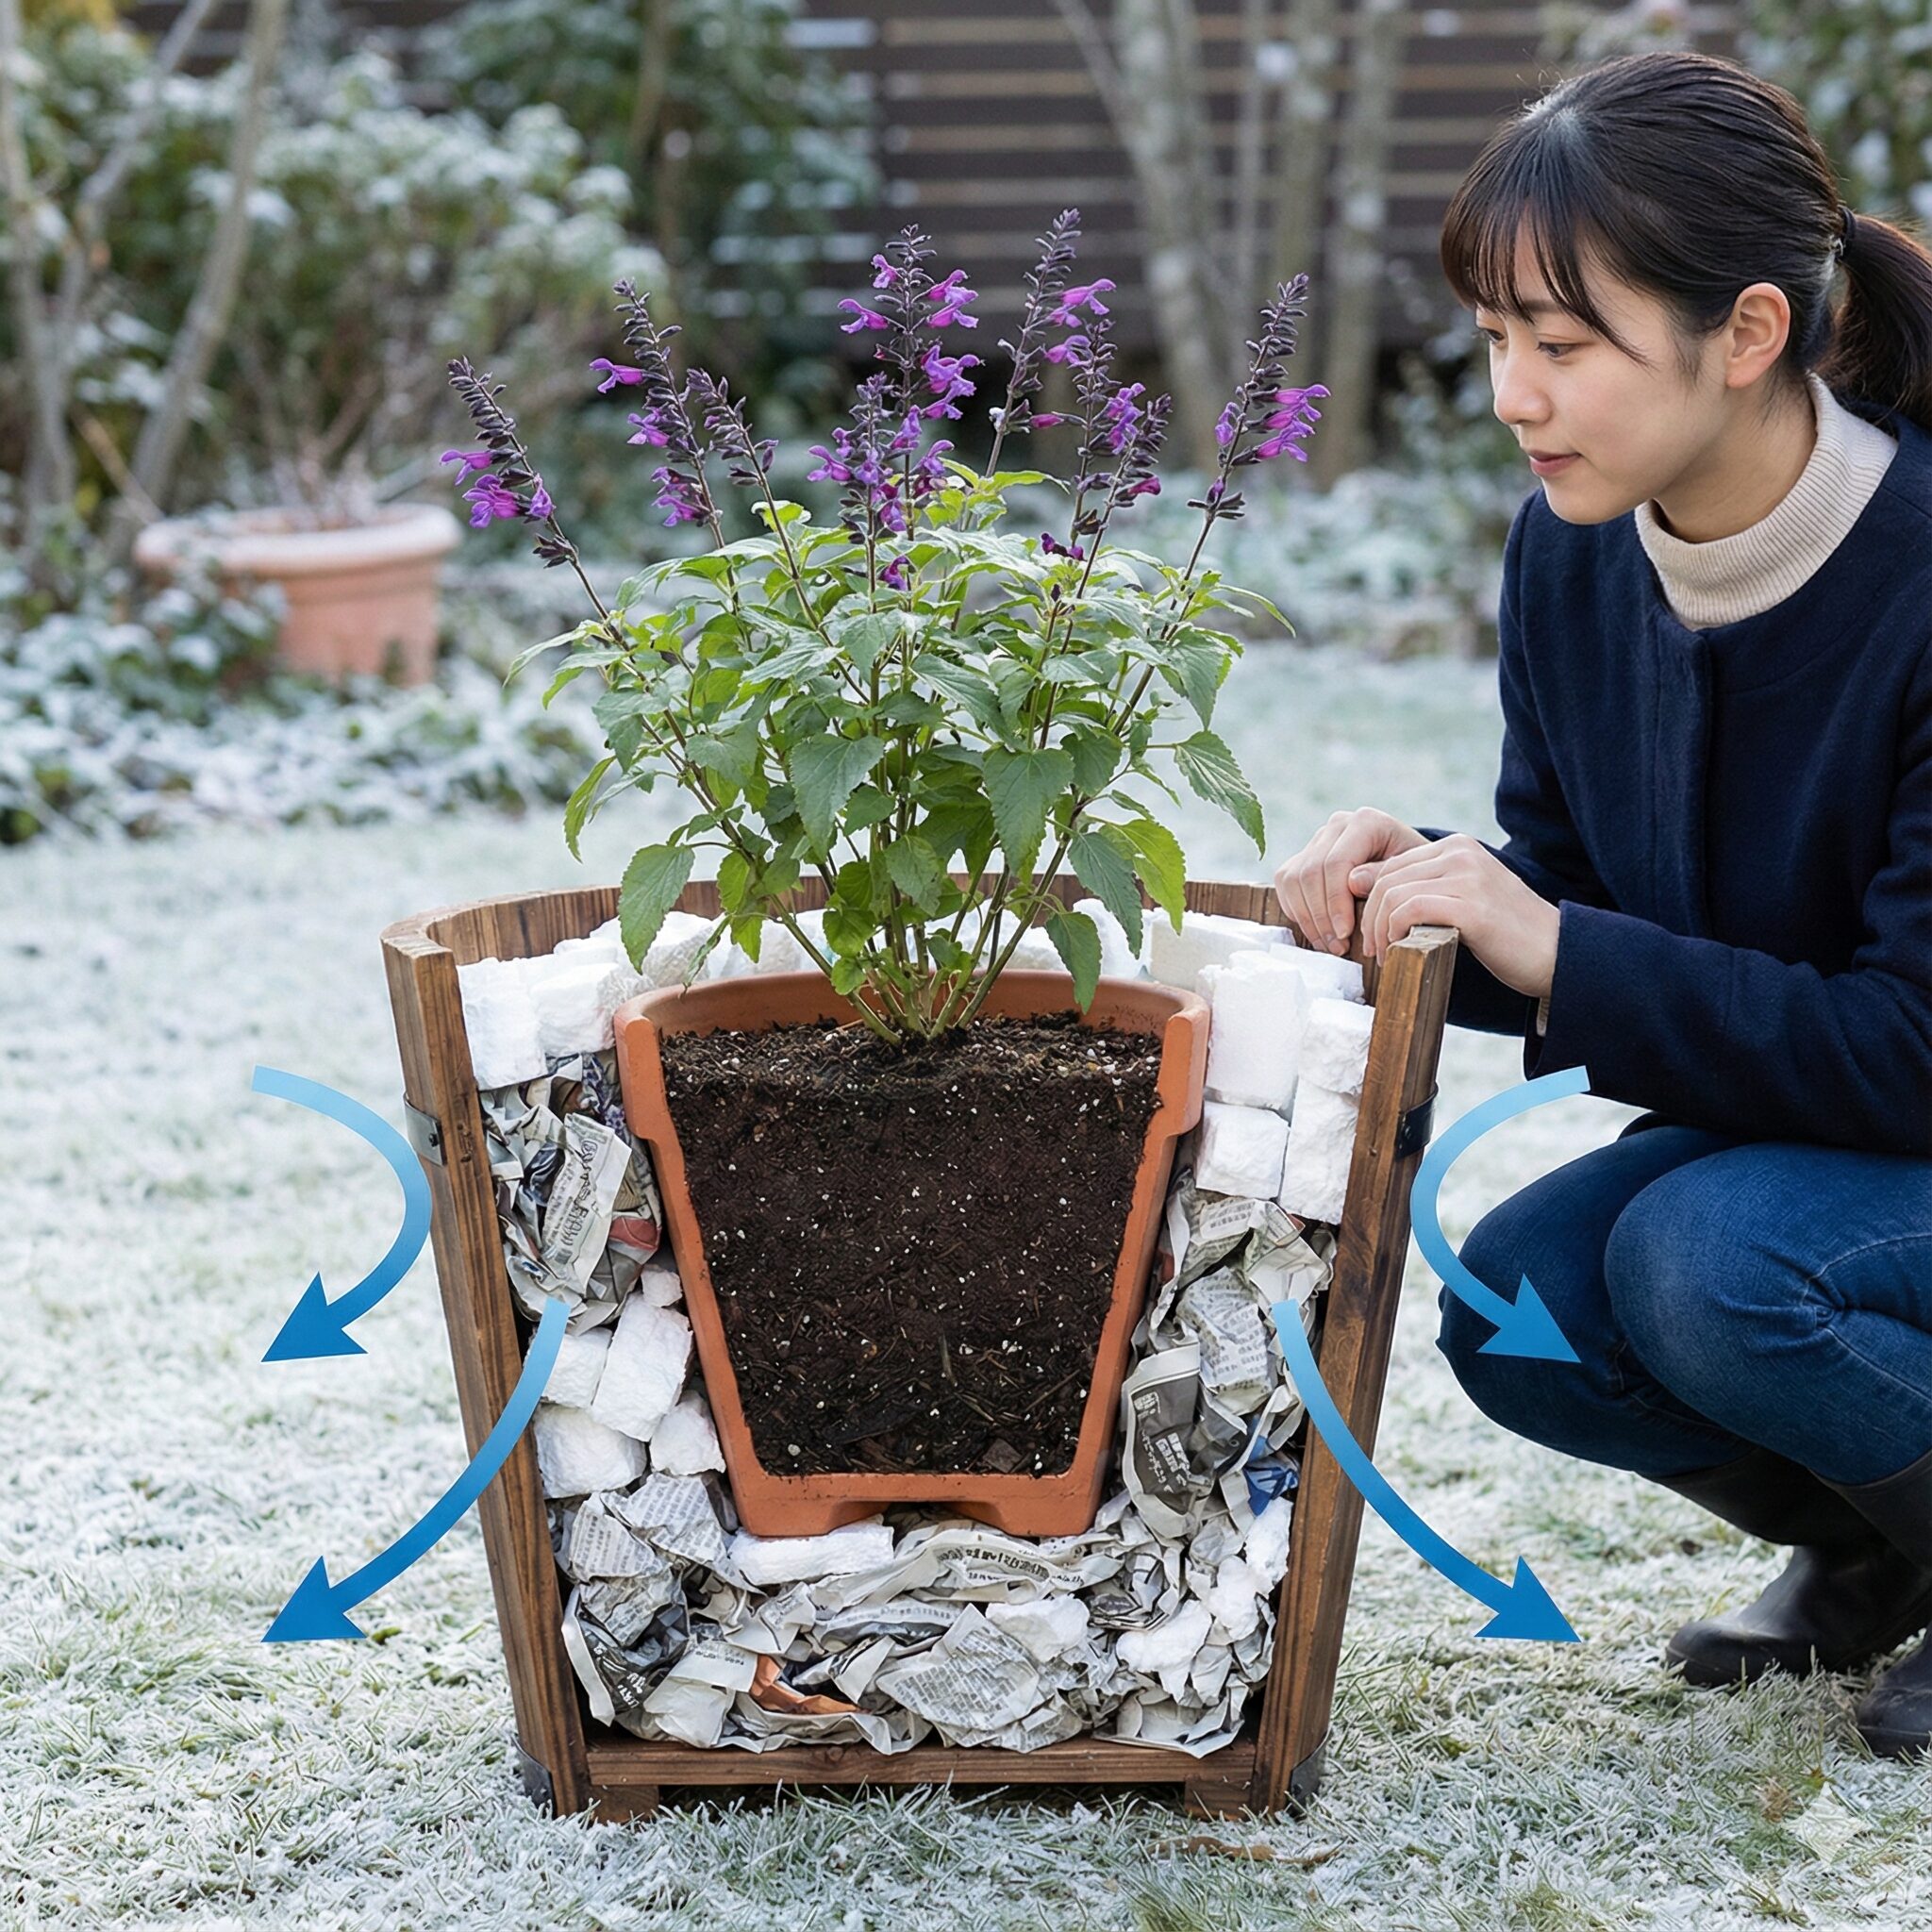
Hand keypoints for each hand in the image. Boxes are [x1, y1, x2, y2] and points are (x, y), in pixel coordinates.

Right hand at [1273, 807, 1430, 953]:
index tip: (1345, 933)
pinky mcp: (1303, 856)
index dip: (1336, 902)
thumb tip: (1353, 883)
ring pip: (1293, 879)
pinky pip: (1286, 883)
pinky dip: (1296, 911)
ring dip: (1307, 918)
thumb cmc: (1412, 872)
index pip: (1336, 863)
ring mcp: (1317, 839)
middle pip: (1311, 872)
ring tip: (1329, 945)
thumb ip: (1384, 876)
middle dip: (1321, 916)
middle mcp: (1337, 825)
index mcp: (1365, 822)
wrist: (1407, 863)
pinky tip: (1317, 930)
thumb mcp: (1410, 875)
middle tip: (1337, 947)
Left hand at [1351, 832, 1559, 996]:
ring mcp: (1468, 877)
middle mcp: (1461, 853)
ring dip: (1379, 930)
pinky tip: (1399, 953)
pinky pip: (1408, 911)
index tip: (1373, 934)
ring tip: (1384, 955)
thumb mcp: (1458, 900)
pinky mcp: (1471, 906)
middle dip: (1369, 918)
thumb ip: (1417, 888)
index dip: (1371, 902)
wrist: (1557, 953)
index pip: (1391, 866)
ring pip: (1392, 895)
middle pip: (1385, 879)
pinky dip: (1394, 934)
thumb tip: (1353, 880)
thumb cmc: (1504, 934)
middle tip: (1372, 950)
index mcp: (1457, 847)